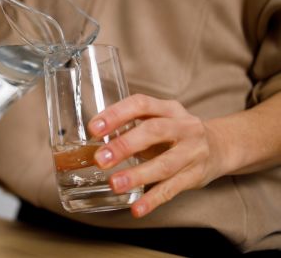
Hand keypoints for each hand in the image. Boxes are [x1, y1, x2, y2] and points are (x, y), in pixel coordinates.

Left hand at [88, 94, 226, 217]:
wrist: (222, 146)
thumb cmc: (177, 133)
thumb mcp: (159, 120)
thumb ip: (131, 127)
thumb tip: (92, 144)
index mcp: (168, 109)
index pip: (141, 105)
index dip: (116, 114)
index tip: (94, 128)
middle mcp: (183, 127)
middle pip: (154, 132)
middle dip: (125, 145)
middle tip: (100, 159)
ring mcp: (192, 152)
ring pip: (164, 164)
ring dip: (137, 175)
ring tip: (114, 184)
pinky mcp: (196, 176)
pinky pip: (172, 189)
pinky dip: (153, 200)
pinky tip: (137, 208)